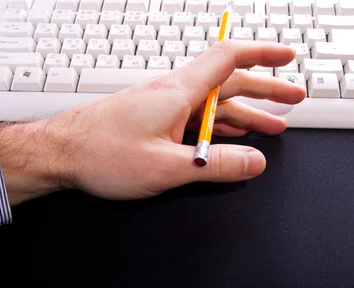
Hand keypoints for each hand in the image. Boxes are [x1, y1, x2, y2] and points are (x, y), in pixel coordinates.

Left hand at [0, 40, 305, 204]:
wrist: (59, 154)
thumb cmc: (101, 154)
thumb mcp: (166, 167)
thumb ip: (215, 166)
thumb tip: (255, 162)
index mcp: (178, 93)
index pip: (228, 59)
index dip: (262, 54)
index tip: (286, 56)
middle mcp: (174, 94)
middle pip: (229, 83)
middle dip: (266, 90)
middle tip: (294, 97)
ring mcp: (166, 108)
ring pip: (216, 104)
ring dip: (247, 114)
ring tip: (274, 125)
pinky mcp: (157, 122)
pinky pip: (199, 120)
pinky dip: (223, 127)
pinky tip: (235, 137)